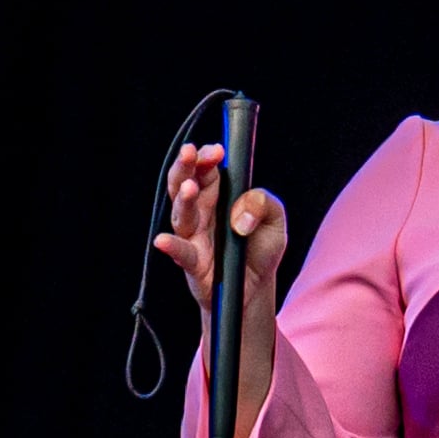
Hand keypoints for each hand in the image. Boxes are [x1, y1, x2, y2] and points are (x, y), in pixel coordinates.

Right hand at [157, 141, 295, 312]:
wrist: (258, 287)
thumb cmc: (261, 248)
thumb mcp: (275, 220)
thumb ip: (264, 204)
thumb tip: (242, 210)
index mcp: (218, 197)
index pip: (206, 171)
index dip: (207, 158)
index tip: (217, 151)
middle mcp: (201, 213)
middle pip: (185, 185)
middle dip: (186, 167)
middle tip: (189, 153)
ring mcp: (194, 236)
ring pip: (181, 214)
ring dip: (183, 199)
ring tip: (189, 186)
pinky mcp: (194, 262)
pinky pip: (181, 252)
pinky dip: (171, 246)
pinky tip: (163, 240)